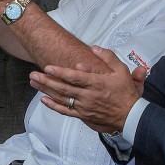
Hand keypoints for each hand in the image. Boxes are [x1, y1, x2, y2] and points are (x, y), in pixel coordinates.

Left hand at [29, 46, 144, 132]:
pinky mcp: (83, 115)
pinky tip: (44, 100)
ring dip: (46, 90)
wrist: (131, 116)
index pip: (74, 77)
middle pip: (63, 87)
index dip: (60, 72)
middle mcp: (87, 95)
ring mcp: (84, 106)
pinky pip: (65, 111)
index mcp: (96, 83)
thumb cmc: (126, 92)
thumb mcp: (122, 70)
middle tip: (33, 74)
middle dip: (46, 80)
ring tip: (34, 82)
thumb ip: (108, 57)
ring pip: (61, 98)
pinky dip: (53, 106)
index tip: (48, 67)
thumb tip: (94, 48)